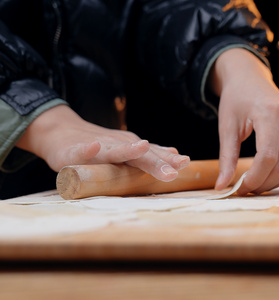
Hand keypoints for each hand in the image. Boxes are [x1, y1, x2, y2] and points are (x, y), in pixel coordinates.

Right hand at [16, 105, 189, 180]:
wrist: (62, 133)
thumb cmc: (99, 146)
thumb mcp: (126, 150)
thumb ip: (150, 156)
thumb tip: (176, 155)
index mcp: (132, 148)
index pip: (154, 155)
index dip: (169, 160)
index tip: (185, 163)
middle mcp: (118, 145)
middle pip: (140, 155)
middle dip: (157, 163)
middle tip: (172, 170)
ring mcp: (98, 147)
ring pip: (115, 150)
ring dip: (128, 149)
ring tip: (142, 147)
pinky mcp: (74, 152)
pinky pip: (82, 151)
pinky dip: (88, 150)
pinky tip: (93, 148)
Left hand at [210, 48, 278, 194]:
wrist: (250, 79)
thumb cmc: (236, 100)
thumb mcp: (226, 127)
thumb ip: (226, 158)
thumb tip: (222, 187)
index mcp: (270, 112)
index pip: (268, 156)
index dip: (255, 178)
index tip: (239, 188)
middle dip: (265, 183)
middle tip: (246, 189)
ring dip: (276, 182)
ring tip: (257, 183)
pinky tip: (270, 175)